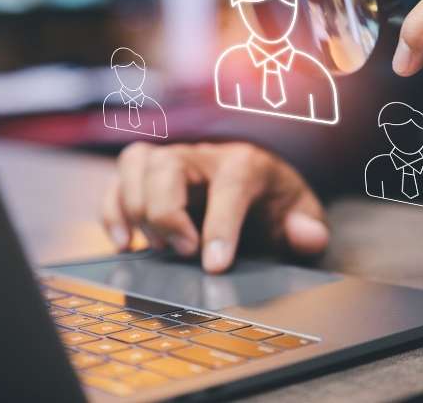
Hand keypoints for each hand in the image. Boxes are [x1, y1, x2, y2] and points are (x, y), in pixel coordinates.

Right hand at [101, 142, 328, 272]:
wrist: (258, 192)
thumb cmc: (277, 206)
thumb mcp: (302, 217)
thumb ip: (309, 229)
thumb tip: (307, 236)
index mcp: (247, 163)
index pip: (231, 184)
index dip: (221, 225)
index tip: (215, 267)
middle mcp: (203, 156)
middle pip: (169, 166)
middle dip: (169, 213)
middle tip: (184, 253)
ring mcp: (170, 162)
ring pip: (137, 164)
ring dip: (136, 208)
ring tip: (154, 248)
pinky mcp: (146, 177)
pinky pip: (116, 182)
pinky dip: (113, 212)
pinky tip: (125, 244)